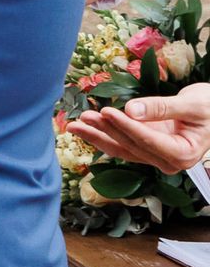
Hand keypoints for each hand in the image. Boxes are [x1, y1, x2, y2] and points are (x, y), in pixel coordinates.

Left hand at [67, 82, 209, 174]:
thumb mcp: (191, 104)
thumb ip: (162, 108)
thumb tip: (131, 109)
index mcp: (183, 154)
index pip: (146, 139)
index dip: (124, 125)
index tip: (105, 112)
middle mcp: (168, 162)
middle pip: (130, 145)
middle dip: (105, 130)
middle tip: (83, 117)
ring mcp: (157, 158)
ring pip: (122, 148)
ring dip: (98, 136)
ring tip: (74, 125)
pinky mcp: (148, 150)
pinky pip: (123, 145)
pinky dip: (105, 135)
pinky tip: (86, 129)